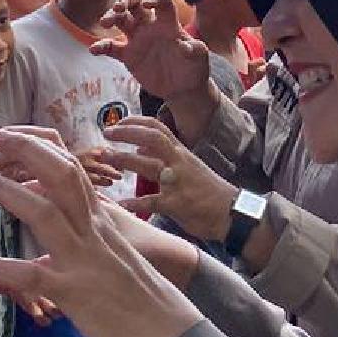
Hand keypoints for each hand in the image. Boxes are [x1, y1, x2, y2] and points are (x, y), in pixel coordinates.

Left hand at [0, 127, 205, 336]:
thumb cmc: (146, 303)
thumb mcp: (117, 258)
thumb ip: (91, 238)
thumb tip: (62, 229)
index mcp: (102, 224)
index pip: (73, 170)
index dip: (41, 150)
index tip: (11, 142)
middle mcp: (94, 232)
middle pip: (61, 173)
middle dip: (26, 149)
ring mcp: (83, 260)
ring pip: (43, 211)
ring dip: (5, 190)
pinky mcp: (74, 293)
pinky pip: (31, 274)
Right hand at [95, 0, 212, 102]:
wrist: (184, 88)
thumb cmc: (194, 68)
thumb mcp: (200, 59)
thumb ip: (195, 50)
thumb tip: (185, 45)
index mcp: (168, 23)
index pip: (160, 1)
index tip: (147, 4)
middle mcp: (150, 26)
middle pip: (134, 3)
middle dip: (125, 0)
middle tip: (118, 8)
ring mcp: (137, 39)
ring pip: (120, 20)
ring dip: (111, 16)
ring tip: (104, 23)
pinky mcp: (128, 56)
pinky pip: (112, 47)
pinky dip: (102, 46)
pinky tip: (94, 49)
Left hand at [103, 116, 237, 244]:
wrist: (232, 213)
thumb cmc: (208, 191)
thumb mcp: (189, 166)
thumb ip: (165, 156)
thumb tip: (141, 148)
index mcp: (181, 152)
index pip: (156, 128)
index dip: (134, 123)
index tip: (116, 124)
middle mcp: (178, 162)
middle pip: (151, 138)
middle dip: (126, 134)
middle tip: (105, 135)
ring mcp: (177, 182)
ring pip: (147, 166)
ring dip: (123, 160)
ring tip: (105, 159)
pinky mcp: (176, 204)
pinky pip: (150, 202)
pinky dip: (134, 203)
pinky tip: (120, 203)